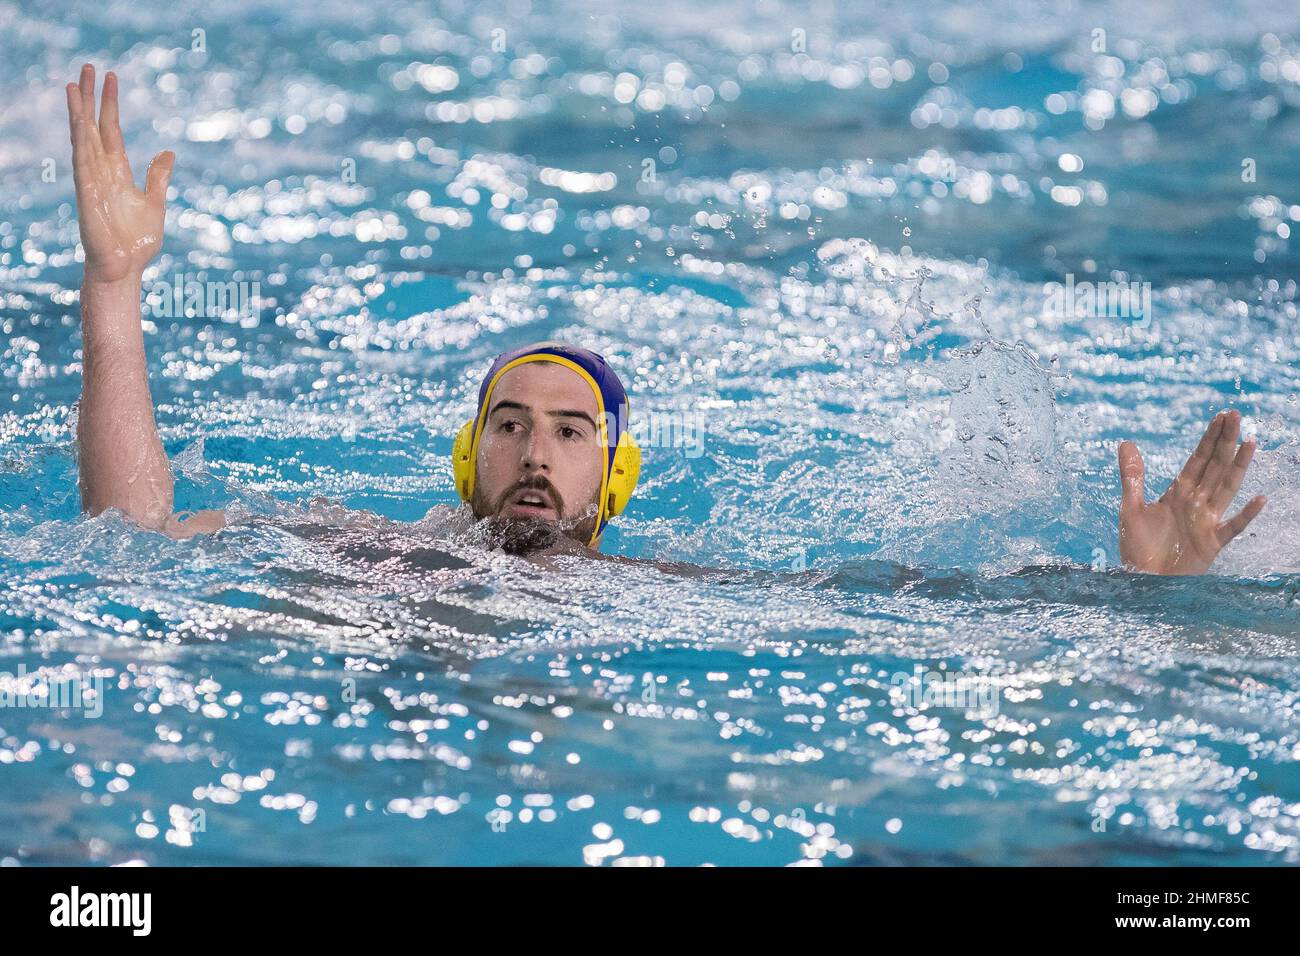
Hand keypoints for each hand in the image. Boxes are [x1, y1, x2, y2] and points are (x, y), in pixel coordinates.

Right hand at [66, 63, 172, 283]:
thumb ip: (158, 177)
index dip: (110, 103)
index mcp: (118, 171)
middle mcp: (101, 170)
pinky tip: (79, 122)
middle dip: (90, 97)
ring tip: (74, 84)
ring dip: (78, 112)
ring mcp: (91, 180)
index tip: (112, 77)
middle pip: (93, 125)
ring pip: (82, 138)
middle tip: (87, 66)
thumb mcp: (156, 202)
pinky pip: (81, 163)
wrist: (126, 268)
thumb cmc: (137, 241)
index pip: (111, 129)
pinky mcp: (87, 194)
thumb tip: (168, 152)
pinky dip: (80, 142)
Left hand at [1118, 410, 1266, 574]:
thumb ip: (1132, 476)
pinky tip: (1259, 499)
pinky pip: (1232, 526)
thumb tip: (1126, 442)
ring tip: (1250, 444)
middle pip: (1214, 467)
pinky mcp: (1211, 543)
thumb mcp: (1129, 508)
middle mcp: (1196, 503)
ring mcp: (1206, 521)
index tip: (1221, 416)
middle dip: (1224, 442)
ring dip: (1238, 467)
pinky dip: (1246, 514)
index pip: (1197, 460)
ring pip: (1226, 488)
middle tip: (1236, 416)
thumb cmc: (1136, 547)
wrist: (1141, 580)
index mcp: (1177, 492)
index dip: (1209, 438)